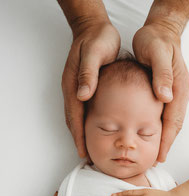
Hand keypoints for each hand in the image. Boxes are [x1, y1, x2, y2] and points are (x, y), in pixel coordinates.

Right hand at [62, 21, 120, 157]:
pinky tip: (96, 130)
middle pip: (74, 120)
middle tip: (87, 158)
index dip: (79, 135)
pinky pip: (84, 110)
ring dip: (83, 134)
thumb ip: (88, 74)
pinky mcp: (84, 88)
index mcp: (74, 85)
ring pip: (78, 117)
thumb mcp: (94, 53)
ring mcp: (77, 89)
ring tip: (90, 149)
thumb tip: (82, 96)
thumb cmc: (98, 39)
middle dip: (80, 140)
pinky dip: (88, 123)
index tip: (83, 152)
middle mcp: (73, 90)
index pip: (75, 116)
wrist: (95, 28)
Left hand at [133, 23, 188, 161]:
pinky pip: (167, 115)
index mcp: (179, 88)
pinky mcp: (170, 93)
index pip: (173, 120)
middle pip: (175, 125)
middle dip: (167, 144)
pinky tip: (153, 134)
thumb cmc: (155, 41)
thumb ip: (162, 75)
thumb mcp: (157, 53)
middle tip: (158, 160)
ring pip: (172, 122)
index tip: (160, 155)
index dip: (167, 139)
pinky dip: (162, 128)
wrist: (160, 32)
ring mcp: (176, 94)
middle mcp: (180, 93)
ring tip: (157, 153)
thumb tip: (165, 97)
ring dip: (165, 138)